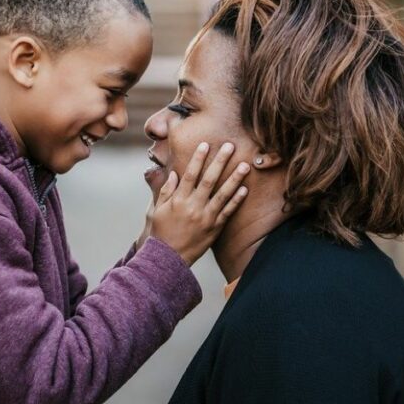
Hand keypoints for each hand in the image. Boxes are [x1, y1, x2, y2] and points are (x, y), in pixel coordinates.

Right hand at [149, 142, 249, 265]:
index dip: (198, 158)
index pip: (190, 174)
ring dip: (234, 178)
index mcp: (179, 200)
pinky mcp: (214, 228)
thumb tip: (174, 174)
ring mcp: (206, 217)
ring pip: (223, 194)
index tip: (206, 145)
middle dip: (220, 161)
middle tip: (230, 146)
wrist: (168, 258)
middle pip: (209, 179)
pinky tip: (245, 189)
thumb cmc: (161, 232)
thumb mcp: (158, 210)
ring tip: (245, 165)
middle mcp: (193, 206)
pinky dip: (236, 201)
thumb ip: (166, 191)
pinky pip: (228, 212)